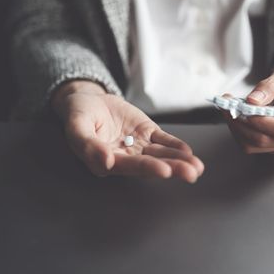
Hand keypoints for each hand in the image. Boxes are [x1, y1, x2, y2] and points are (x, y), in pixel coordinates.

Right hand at [51, 81, 203, 181]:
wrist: (88, 100)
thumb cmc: (78, 115)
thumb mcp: (76, 127)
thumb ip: (88, 145)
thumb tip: (105, 163)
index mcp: (107, 161)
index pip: (130, 167)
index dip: (147, 168)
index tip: (164, 170)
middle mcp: (125, 157)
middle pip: (151, 165)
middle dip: (172, 169)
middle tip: (190, 173)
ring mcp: (138, 145)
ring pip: (161, 154)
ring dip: (179, 161)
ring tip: (197, 167)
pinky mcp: (147, 132)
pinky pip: (164, 140)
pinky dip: (176, 146)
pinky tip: (188, 152)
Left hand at [224, 69, 273, 153]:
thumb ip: (269, 87)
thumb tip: (252, 102)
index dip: (264, 122)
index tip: (247, 109)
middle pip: (267, 140)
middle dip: (243, 123)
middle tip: (228, 105)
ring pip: (255, 145)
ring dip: (237, 128)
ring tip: (229, 109)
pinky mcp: (272, 147)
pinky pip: (251, 145)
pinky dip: (239, 132)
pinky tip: (235, 117)